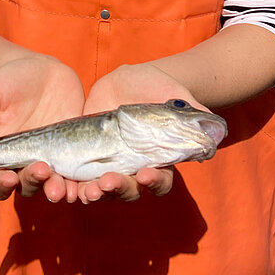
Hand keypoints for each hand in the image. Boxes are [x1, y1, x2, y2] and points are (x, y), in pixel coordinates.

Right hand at [0, 55, 84, 202]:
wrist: (40, 73)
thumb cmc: (8, 82)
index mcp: (3, 156)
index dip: (1, 185)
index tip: (8, 177)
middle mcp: (27, 164)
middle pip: (29, 186)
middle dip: (35, 183)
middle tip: (43, 172)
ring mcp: (53, 160)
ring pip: (55, 185)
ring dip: (60, 190)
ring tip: (65, 189)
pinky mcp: (76, 152)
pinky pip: (80, 173)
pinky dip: (84, 181)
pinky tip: (90, 182)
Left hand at [78, 64, 207, 203]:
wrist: (128, 80)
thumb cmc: (159, 88)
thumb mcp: (177, 96)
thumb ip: (194, 115)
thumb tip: (215, 132)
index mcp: (158, 161)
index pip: (160, 182)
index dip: (154, 183)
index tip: (146, 173)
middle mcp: (132, 169)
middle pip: (127, 191)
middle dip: (118, 189)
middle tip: (107, 182)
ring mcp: (107, 165)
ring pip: (99, 189)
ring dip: (91, 193)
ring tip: (85, 190)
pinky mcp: (83, 156)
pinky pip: (74, 176)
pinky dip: (67, 182)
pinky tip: (59, 180)